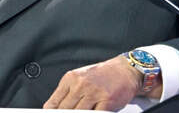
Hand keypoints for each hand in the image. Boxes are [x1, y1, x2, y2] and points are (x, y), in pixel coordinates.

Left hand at [44, 55, 160, 110]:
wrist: (125, 70)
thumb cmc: (103, 75)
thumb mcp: (80, 78)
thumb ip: (68, 93)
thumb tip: (55, 109)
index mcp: (70, 78)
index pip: (53, 103)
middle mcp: (80, 85)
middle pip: (64, 110)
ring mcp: (93, 93)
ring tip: (82, 112)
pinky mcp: (106, 100)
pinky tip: (93, 112)